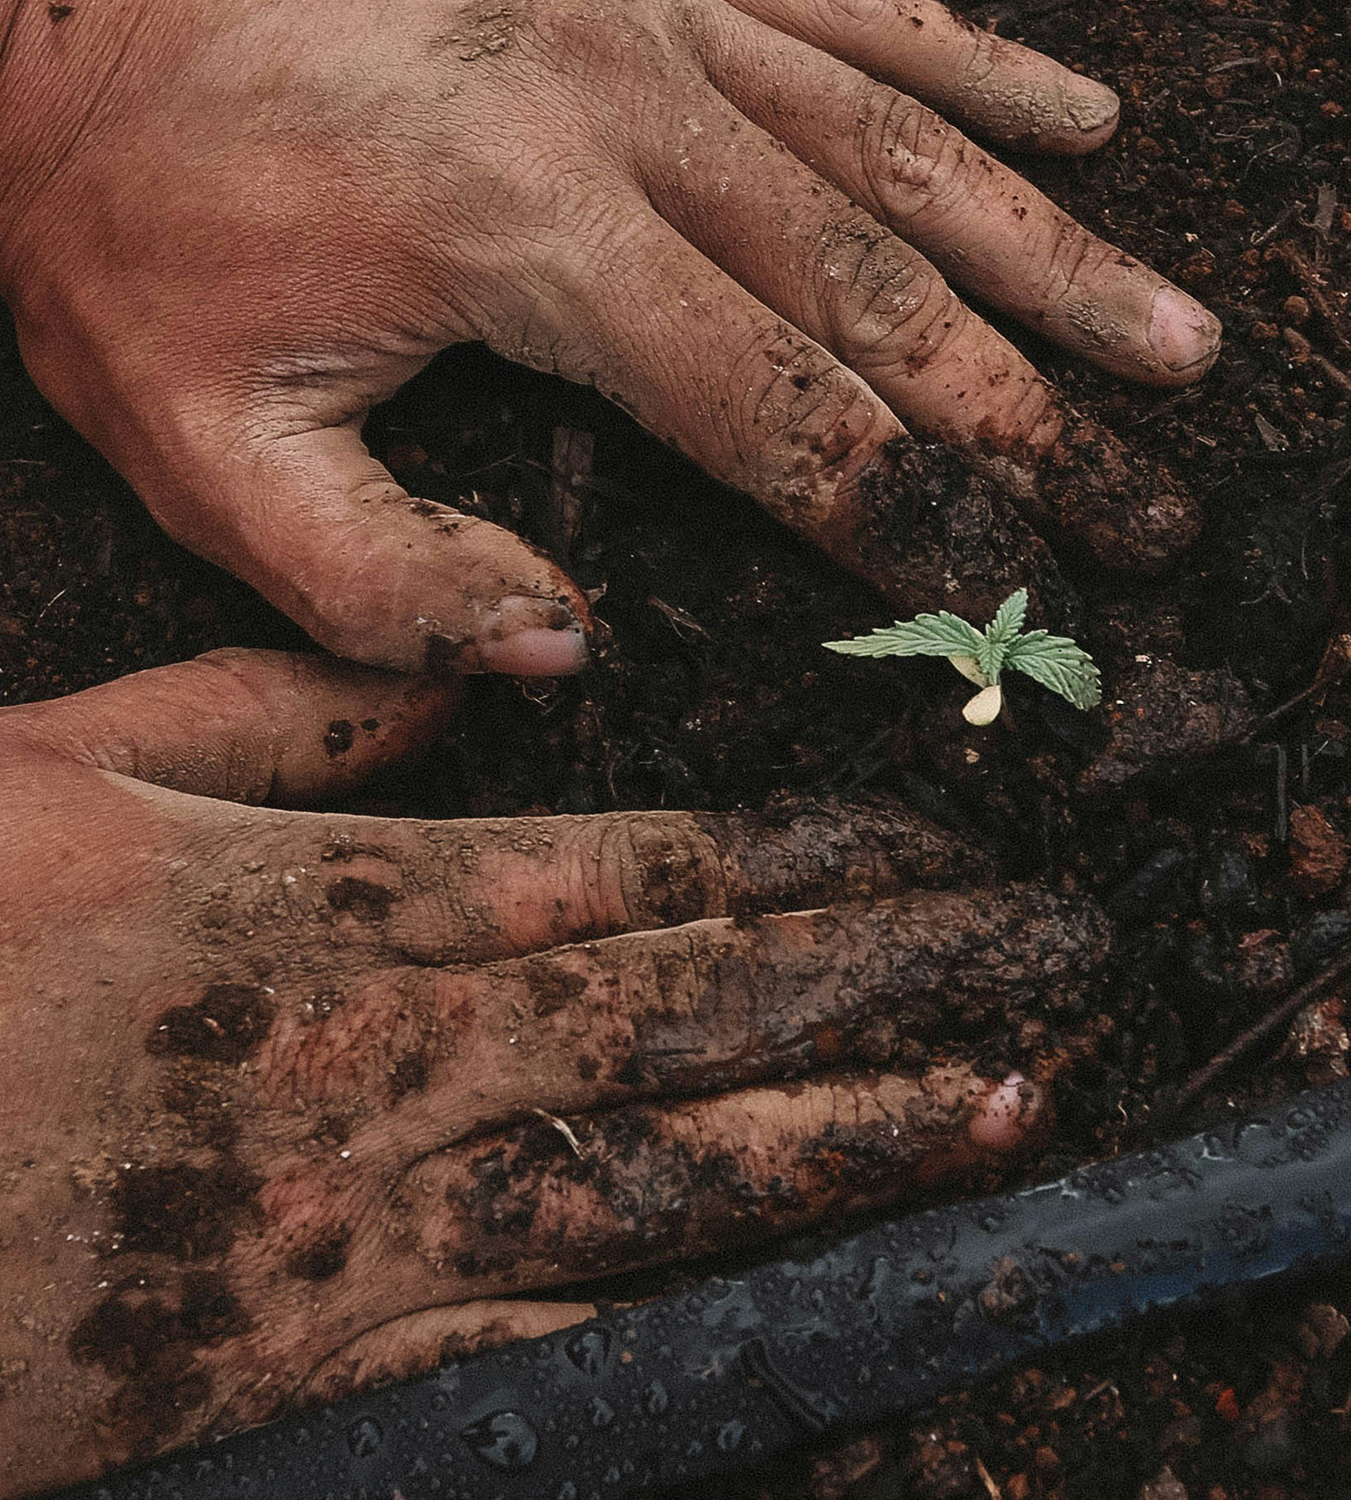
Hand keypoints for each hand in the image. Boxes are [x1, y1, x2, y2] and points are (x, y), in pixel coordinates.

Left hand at [0, 0, 1219, 676]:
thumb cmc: (117, 211)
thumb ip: (377, 581)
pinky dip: (979, 61)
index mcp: (526, 233)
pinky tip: (1082, 114)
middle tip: (1153, 506)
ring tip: (1174, 344)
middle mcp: (627, 101)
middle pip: (885, 285)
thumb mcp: (195, 444)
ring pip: (907, 144)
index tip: (1014, 594)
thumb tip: (560, 649)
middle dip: (1032, 418)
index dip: (908, 515)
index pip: (773, 409)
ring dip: (1056, 256)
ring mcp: (652, 2)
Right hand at [0, 649, 1110, 1493]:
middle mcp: (393, 1053)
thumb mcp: (79, 757)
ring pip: (659, 1169)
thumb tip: (452, 673)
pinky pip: (537, 1325)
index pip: (628, 869)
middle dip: (882, 980)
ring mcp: (367, 1215)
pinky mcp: (312, 1352)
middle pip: (688, 1008)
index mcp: (339, 900)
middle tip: (1039, 962)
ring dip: (842, 1136)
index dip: (798, 860)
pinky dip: (683, 1306)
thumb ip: (278, 708)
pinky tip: (809, 1282)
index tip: (928, 847)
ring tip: (996, 1104)